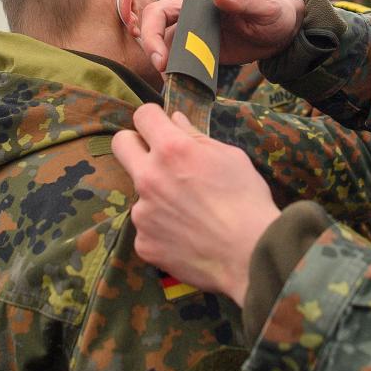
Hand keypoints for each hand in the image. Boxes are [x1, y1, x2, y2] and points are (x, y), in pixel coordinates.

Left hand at [112, 104, 281, 305]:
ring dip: (157, 194)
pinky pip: (147, 227)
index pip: (143, 116)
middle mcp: (149, 177)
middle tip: (159, 158)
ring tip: (190, 212)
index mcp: (172, 149)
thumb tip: (176, 121)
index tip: (162, 127)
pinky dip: (163, 228)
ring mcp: (142, 212)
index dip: (154, 118)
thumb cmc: (248, 202)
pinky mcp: (143, 242)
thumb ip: (197, 137)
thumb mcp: (231, 157)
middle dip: (136, 144)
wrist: (249, 255)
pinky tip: (187, 235)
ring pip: (139, 192)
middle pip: (121, 144)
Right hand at [138, 0, 305, 70]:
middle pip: (157, 23)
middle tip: (162, 70)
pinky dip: (178, 70)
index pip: (165, 8)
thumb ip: (242, 0)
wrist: (284, 31)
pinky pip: (183, 58)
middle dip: (151, 45)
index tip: (162, 58)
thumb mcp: (265, 6)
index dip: (154, 31)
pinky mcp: (203, 47)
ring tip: (172, 82)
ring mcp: (197, 30)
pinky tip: (182, 84)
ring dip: (164, 61)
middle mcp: (195, 11)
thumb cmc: (276, 12)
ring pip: (166, 42)